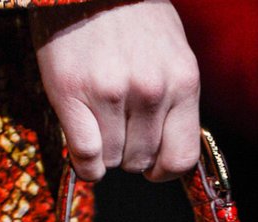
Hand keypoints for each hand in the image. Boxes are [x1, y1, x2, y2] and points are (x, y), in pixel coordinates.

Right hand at [31, 0, 199, 181]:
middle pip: (142, 160)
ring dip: (104, 151)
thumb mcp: (172, 53)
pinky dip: (85, 165)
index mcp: (183, 82)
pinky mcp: (74, 94)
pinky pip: (86, 155)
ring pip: (112, 159)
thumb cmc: (132, 16)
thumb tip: (166, 146)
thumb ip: (174, 99)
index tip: (153, 166)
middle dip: (129, 153)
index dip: (164, 169)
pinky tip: (83, 154)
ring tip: (98, 123)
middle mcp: (151, 91)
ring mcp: (113, 93)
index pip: (182, 157)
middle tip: (117, 129)